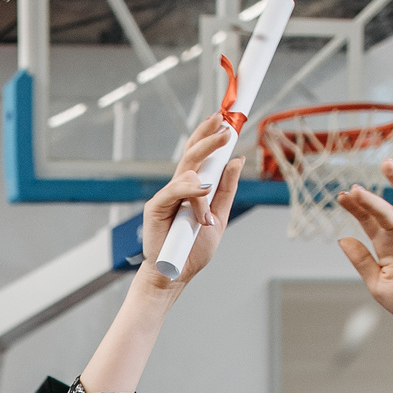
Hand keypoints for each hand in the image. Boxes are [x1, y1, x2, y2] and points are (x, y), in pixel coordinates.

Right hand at [139, 121, 241, 286]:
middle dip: (208, 136)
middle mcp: (178, 189)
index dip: (210, 136)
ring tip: (220, 152)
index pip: (200, 156)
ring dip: (206, 158)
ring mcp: (166, 197)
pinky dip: (190, 189)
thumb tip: (236, 160)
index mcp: (192, 189)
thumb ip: (226, 189)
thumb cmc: (192, 250)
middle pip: (192, 154)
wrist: (175, 273)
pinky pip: (174, 192)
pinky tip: (203, 188)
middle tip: (224, 122)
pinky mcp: (156, 208)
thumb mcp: (218, 217)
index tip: (224, 119)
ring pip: (186, 169)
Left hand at [336, 163, 392, 336]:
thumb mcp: (378, 284)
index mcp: (384, 246)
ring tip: (386, 165)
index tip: (341, 196)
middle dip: (368, 198)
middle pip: (384, 208)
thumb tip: (342, 238)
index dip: (355, 207)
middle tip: (354, 189)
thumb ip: (361, 260)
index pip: (367, 220)